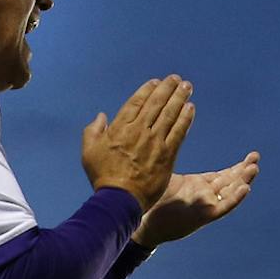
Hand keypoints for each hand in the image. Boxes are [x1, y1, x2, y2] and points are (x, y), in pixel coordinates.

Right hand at [80, 76, 193, 209]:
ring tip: (187, 87)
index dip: (148, 90)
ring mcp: (155, 142)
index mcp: (120, 127)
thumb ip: (93, 130)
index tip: (156, 82)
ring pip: (170, 114)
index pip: (137, 102)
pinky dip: (185, 119)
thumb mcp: (88, 151)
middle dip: (168, 89)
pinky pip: (179, 132)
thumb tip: (101, 116)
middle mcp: (140, 131)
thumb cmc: (103, 177)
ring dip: (179, 98)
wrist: (120, 199)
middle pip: (157, 104)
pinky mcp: (167, 155)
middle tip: (176, 79)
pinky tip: (191, 108)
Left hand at [133, 153, 260, 247]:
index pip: (224, 175)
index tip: (252, 156)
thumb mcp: (167, 179)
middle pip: (231, 181)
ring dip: (243, 180)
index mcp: (199, 185)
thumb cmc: (152, 201)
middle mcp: (206, 194)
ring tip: (254, 168)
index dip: (238, 167)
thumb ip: (174, 164)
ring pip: (230, 192)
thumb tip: (170, 144)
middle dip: (244, 170)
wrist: (144, 222)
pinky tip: (244, 188)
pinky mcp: (203, 215)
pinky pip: (223, 207)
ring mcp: (206, 204)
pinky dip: (235, 198)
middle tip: (256, 157)